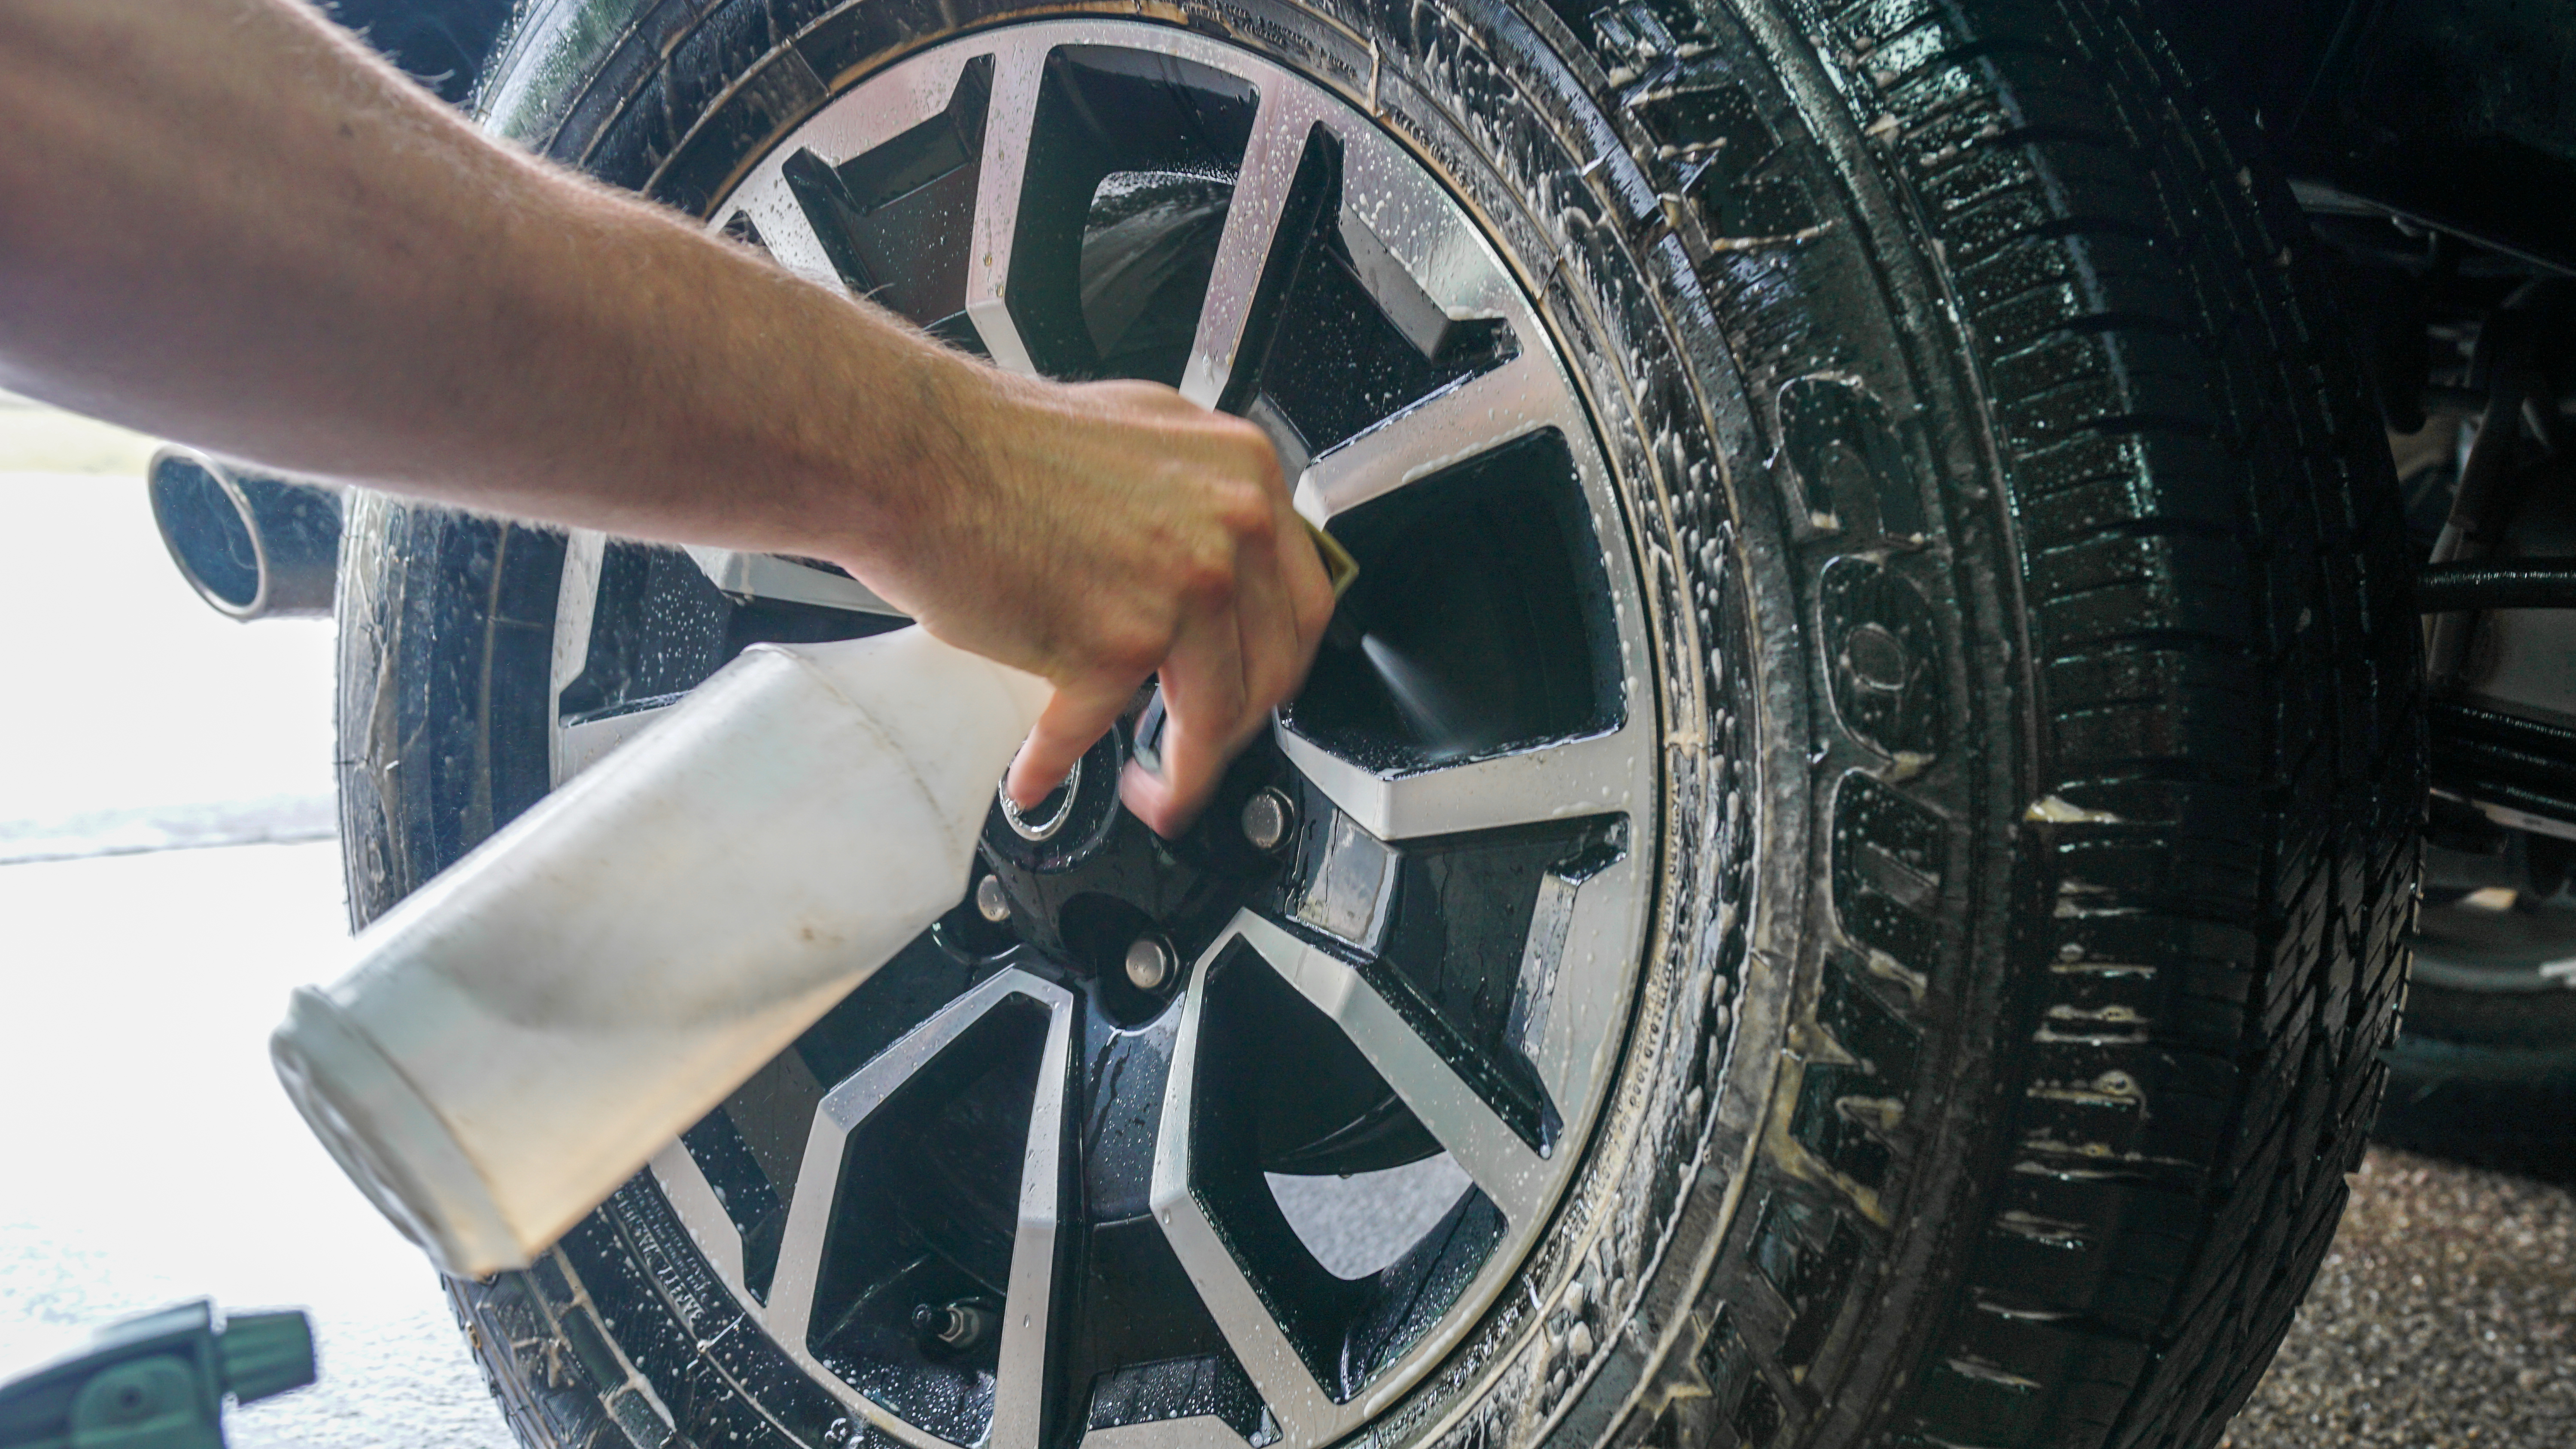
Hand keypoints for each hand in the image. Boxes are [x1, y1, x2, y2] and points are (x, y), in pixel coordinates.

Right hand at [844, 367, 1336, 836]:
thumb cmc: (993, 441)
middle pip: (1272, 669)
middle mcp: (1230, 527)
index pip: (1302, 601)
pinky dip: (1059, 761)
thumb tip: (1216, 574)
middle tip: (1198, 748)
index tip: (1250, 694)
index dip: (1274, 664)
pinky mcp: (1113, 644)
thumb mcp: (1140, 441)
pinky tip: (1038, 773)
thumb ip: (1193, 504)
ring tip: (1149, 787)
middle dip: (1235, 728)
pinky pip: (1094, 730)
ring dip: (1179, 773)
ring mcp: (1181, 588)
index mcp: (1244, 473)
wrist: (910, 450)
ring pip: (1212, 719)